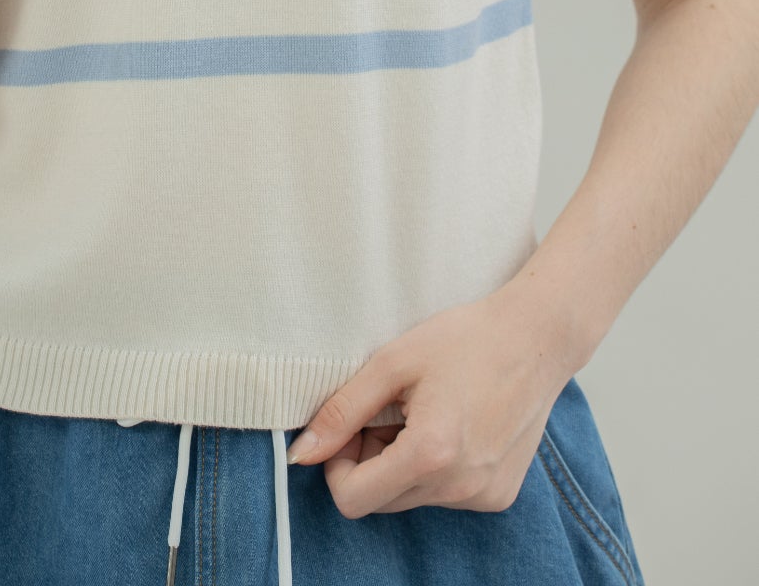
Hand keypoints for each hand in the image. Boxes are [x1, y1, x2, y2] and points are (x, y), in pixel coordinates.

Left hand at [284, 284, 573, 516]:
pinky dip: (434, 467)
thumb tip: (301, 454)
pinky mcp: (500, 496)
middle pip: (380, 501)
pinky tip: (451, 424)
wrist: (537, 337)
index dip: (337, 464)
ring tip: (422, 412)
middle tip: (384, 410)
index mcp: (431, 455)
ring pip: (411, 498)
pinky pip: (444, 495)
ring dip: (401, 464)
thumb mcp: (392, 362)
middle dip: (368, 460)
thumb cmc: (466, 338)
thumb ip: (342, 411)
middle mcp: (460, 487)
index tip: (349, 427)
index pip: (353, 499)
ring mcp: (483, 496)